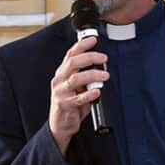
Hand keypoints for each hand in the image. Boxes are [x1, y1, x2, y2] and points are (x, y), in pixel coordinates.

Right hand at [48, 36, 108, 154]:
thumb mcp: (77, 86)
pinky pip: (78, 98)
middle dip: (90, 57)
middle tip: (104, 58)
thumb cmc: (70, 103)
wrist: (60, 125)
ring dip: (92, 75)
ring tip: (105, 76)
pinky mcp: (64, 105)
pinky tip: (97, 92)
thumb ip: (87, 76)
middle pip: (73, 63)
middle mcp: (60, 80)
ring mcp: (61, 92)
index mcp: (63, 73)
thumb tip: (102, 67)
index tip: (94, 39)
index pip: (71, 54)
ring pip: (76, 78)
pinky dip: (89, 94)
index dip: (82, 45)